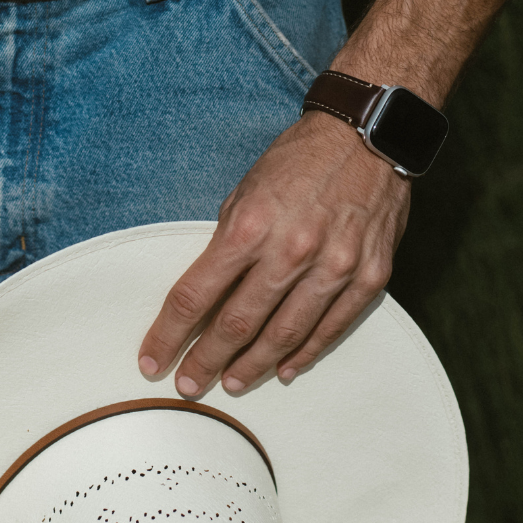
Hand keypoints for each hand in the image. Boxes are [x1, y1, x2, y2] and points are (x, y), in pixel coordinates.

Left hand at [138, 109, 410, 395]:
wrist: (366, 137)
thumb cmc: (298, 160)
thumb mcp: (246, 189)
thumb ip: (229, 240)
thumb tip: (210, 289)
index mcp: (250, 225)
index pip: (197, 294)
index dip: (170, 334)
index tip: (153, 360)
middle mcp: (291, 250)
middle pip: (238, 323)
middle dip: (207, 361)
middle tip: (188, 386)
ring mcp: (334, 265)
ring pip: (286, 334)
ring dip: (254, 365)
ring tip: (231, 383)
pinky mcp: (369, 274)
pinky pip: (332, 326)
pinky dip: (306, 352)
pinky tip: (285, 369)